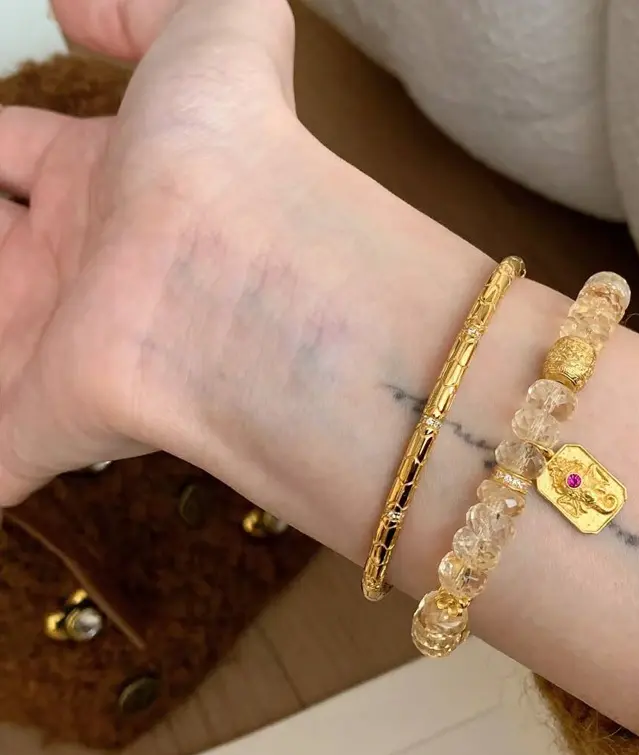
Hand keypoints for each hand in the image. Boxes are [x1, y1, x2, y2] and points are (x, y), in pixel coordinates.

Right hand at [0, 0, 299, 502]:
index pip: (16, 153)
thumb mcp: (213, 29)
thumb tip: (72, 10)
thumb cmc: (225, 147)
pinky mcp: (46, 423)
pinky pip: (1, 454)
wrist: (243, 268)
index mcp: (99, 182)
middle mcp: (78, 265)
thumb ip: (148, 10)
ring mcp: (59, 349)